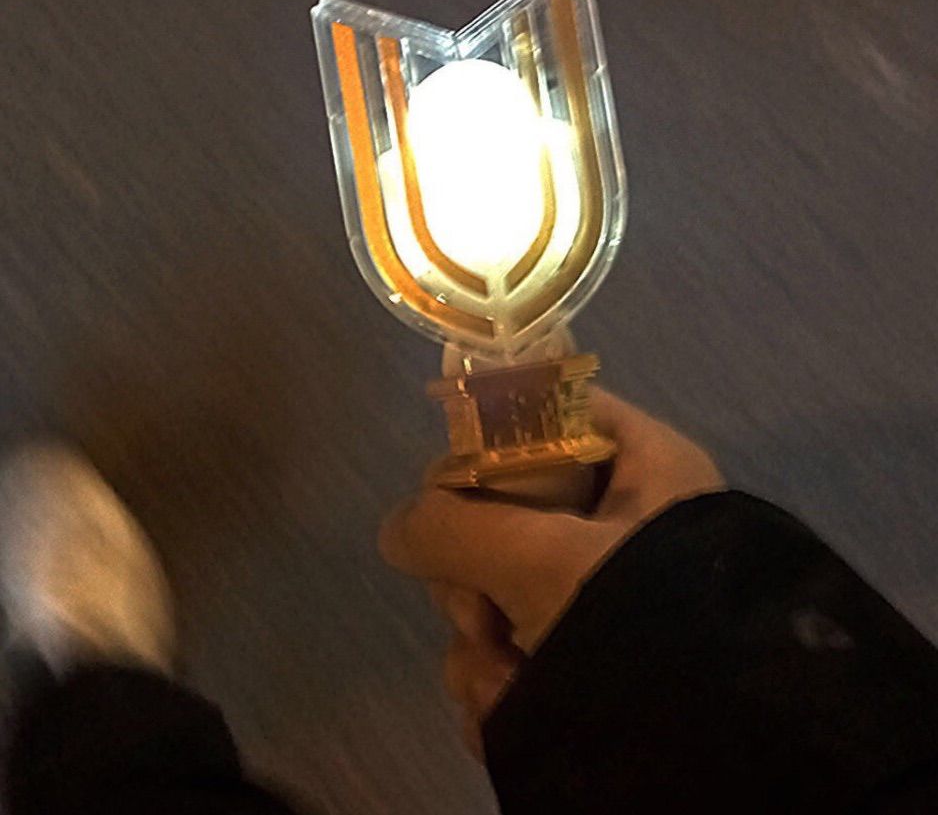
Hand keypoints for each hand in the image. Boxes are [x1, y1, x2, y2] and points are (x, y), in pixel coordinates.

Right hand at [380, 389, 723, 755]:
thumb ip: (454, 526)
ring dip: (479, 646)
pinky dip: (497, 682)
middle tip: (479, 616)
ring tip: (501, 682)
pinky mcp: (587, 655)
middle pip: (507, 511)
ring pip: (501, 588)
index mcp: (642, 468)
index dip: (490, 442)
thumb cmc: (643, 620)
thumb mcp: (542, 560)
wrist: (716, 753)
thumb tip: (400, 529)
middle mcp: (622, 524)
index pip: (549, 415)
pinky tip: (502, 711)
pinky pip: (514, 645)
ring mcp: (603, 594)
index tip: (450, 492)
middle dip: (474, 577)